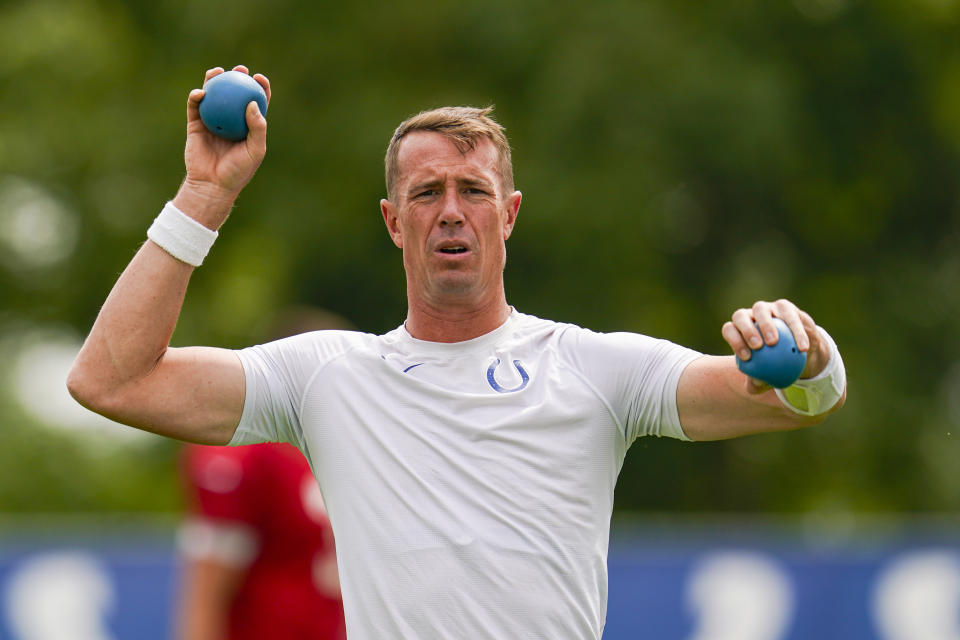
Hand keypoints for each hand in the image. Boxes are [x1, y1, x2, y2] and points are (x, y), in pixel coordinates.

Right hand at [175, 65, 270, 227]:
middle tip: (240, 69)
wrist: (212, 185)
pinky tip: (201, 92)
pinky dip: (197, 97)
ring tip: (217, 71)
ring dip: (214, 80)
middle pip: (234, 93)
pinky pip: (195, 107)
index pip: (256, 102)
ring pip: (214, 96)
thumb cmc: (238, 171)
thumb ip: (257, 127)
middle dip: (238, 77)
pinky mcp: (195, 125)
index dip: (260, 87)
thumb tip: (253, 102)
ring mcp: (213, 121)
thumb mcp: (255, 151)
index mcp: (248, 126)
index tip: (259, 78)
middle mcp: (231, 120)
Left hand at [721, 299, 829, 391]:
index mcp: (738, 329)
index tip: (747, 358)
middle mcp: (749, 316)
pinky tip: (801, 347)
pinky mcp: (785, 307)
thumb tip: (754, 387)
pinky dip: (796, 331)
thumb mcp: (768, 377)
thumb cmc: (776, 365)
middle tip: (757, 346)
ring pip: (761, 310)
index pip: (730, 330)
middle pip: (740, 316)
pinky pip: (790, 316)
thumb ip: (758, 382)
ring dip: (766, 325)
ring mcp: (766, 309)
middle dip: (745, 329)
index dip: (734, 341)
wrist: (799, 353)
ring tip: (774, 343)